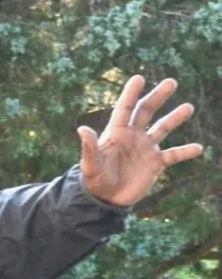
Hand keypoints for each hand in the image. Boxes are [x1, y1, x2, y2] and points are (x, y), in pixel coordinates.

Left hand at [78, 75, 202, 207]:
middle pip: (146, 111)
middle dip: (158, 96)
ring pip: (163, 128)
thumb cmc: (94, 181)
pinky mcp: (155, 164)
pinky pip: (173, 155)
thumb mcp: (90, 166)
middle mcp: (133, 136)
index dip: (130, 94)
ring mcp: (145, 148)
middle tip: (171, 83)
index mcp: (116, 133)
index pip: (124, 109)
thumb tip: (82, 129)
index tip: (139, 78)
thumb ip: (89, 148)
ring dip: (175, 118)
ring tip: (188, 107)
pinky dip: (185, 152)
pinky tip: (197, 148)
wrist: (105, 200)